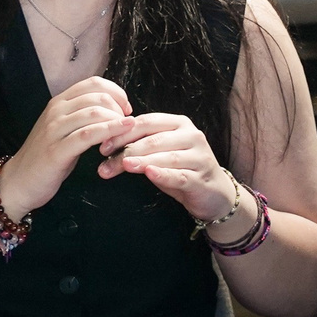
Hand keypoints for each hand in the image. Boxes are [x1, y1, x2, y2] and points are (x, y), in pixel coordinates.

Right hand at [0, 75, 130, 216]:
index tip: (125, 107)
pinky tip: (120, 134)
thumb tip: (113, 109)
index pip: (93, 82)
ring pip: (93, 113)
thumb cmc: (46, 157)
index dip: (116, 91)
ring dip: (116, 120)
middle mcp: (56, 111)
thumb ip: (82, 116)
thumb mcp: (64, 129)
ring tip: (126, 130)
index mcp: (59, 103)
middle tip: (127, 122)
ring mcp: (54, 130)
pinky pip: (87, 135)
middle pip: (97, 96)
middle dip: (119, 107)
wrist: (18, 181)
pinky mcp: (56, 150)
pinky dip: (108, 132)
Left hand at [95, 112, 235, 225]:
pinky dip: (163, 174)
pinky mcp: (201, 177)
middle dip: (126, 150)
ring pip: (166, 156)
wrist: (214, 193)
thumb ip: (139, 147)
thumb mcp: (159, 154)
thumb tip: (106, 146)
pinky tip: (149, 173)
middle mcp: (191, 135)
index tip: (102, 146)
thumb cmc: (181, 169)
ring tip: (122, 165)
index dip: (122, 133)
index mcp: (178, 123)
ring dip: (141, 161)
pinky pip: (179, 175)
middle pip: (153, 139)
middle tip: (104, 162)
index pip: (146, 123)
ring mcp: (199, 156)